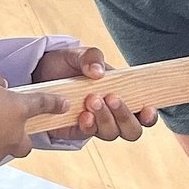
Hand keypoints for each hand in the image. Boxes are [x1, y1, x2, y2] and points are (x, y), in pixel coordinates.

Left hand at [31, 46, 157, 143]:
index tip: (148, 108)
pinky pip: (88, 134)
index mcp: (123, 94)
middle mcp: (112, 113)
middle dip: (125, 116)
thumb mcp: (79, 54)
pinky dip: (88, 125)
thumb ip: (91, 57)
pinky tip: (82, 115)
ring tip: (92, 100)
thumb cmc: (66, 63)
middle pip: (132, 130)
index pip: (144, 113)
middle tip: (111, 97)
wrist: (38, 73)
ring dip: (105, 119)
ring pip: (111, 133)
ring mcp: (95, 123)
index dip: (150, 116)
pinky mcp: (77, 129)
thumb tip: (99, 72)